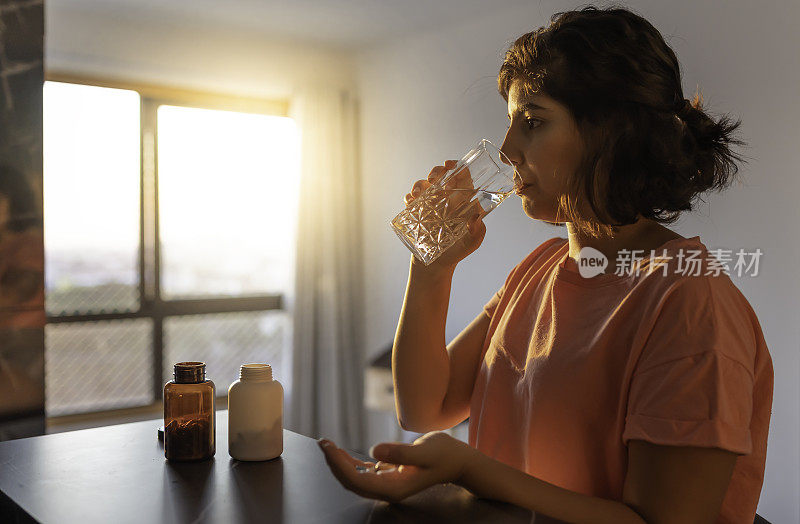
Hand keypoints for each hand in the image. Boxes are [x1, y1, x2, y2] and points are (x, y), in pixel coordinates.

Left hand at [317, 431, 474, 502]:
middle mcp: (388, 490)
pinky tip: (341, 452)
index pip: (357, 480)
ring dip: (339, 462)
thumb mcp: (425, 451)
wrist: (457, 460)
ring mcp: (387, 484)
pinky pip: (363, 472)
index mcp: (394, 488)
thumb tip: (374, 452)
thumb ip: (400, 453)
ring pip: (355, 478)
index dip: (338, 464)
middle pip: (351, 481)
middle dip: (334, 463)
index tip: (327, 446)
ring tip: (327, 444)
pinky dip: (350, 462)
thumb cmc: (444, 454)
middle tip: (322, 442)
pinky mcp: (389, 475)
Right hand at [404, 160, 486, 272]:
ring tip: (418, 194)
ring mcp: (430, 203)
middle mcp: (446, 197)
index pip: (462, 175)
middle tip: (434, 180)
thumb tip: (475, 218)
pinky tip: (410, 202)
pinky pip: (410, 198)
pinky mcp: (417, 212)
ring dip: (420, 184)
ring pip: (423, 183)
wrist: (437, 264)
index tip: (450, 166)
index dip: (457, 166)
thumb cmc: (459, 250)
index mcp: (463, 199)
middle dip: (436, 171)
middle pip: (441, 174)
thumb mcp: (472, 242)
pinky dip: (409, 197)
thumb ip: (477, 231)